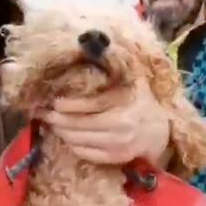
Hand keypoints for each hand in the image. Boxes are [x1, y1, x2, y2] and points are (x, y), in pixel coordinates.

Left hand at [37, 79, 170, 164]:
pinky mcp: (114, 158)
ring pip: (79, 141)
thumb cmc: (143, 102)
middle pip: (80, 126)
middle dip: (57, 120)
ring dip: (61, 132)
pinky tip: (67, 136)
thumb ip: (119, 67)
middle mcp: (120, 128)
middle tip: (45, 113)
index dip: (70, 105)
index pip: (92, 106)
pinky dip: (72, 145)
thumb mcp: (136, 81)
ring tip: (53, 123)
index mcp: (125, 106)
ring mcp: (117, 146)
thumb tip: (97, 47)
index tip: (55, 102)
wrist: (159, 132)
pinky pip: (85, 154)